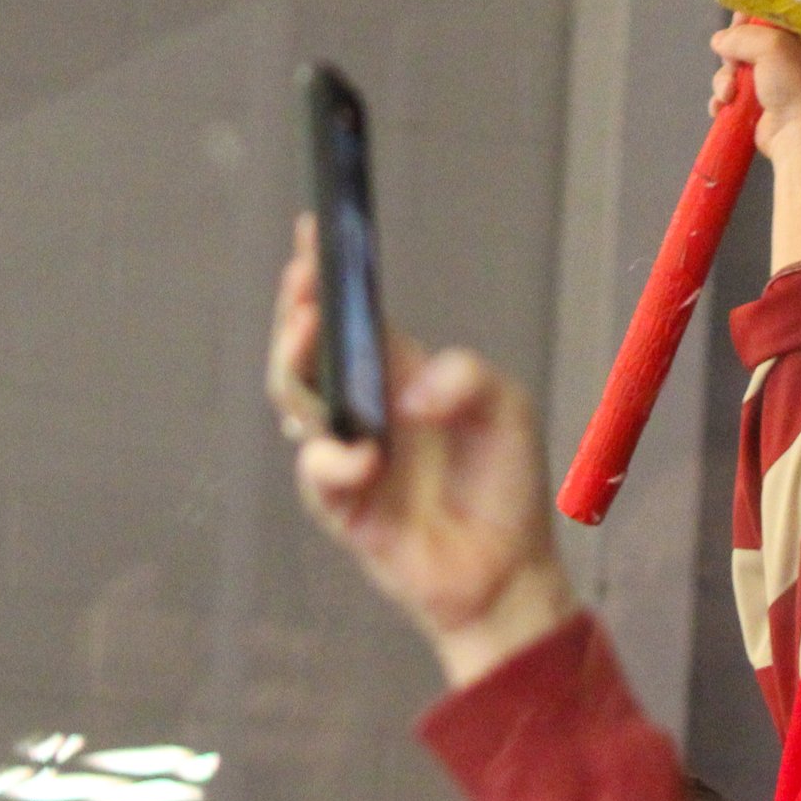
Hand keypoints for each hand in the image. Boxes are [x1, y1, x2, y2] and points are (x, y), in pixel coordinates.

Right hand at [268, 216, 577, 685]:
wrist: (505, 569)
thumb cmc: (504, 483)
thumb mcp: (505, 409)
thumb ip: (466, 379)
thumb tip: (406, 392)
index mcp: (400, 372)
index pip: (354, 313)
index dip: (327, 273)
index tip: (311, 231)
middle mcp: (364, 406)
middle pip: (308, 347)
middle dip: (297, 310)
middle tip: (304, 285)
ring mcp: (347, 452)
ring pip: (295, 397)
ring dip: (295, 363)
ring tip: (309, 332)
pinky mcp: (341, 503)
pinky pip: (317, 471)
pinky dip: (332, 459)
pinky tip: (362, 457)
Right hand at [709, 18, 800, 271]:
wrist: (799, 138)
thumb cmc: (795, 85)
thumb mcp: (772, 45)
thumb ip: (742, 35)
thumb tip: (720, 41)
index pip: (773, 14)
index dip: (751, 15)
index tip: (738, 23)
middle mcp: (790, 58)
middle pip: (748, 41)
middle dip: (733, 52)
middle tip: (732, 60)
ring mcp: (774, 84)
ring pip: (735, 69)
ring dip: (725, 79)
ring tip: (728, 94)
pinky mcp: (760, 107)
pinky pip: (733, 94)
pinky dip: (724, 99)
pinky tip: (723, 106)